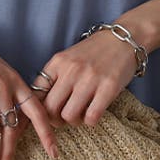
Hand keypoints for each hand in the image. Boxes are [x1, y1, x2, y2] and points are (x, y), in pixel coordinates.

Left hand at [10, 29, 138, 142]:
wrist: (123, 39)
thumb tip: (39, 104)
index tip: (44, 115)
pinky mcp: (109, 87)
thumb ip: (54, 78)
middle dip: (54, 120)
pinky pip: (91, 116)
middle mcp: (71, 70)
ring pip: (69, 116)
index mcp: (57, 63)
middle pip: (50, 109)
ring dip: (74, 121)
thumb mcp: (68, 59)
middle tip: (62, 119)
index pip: (36, 94)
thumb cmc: (94, 52)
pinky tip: (93, 113)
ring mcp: (90, 79)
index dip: (38, 109)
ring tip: (80, 115)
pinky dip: (90, 121)